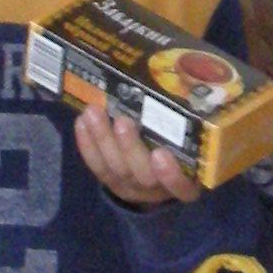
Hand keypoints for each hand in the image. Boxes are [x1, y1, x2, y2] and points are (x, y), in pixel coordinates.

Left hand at [74, 101, 199, 208]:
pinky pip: (97, 166)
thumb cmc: (182, 151)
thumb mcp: (191, 146)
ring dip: (103, 138)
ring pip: (115, 168)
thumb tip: (183, 81)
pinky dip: (87, 144)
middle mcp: (157, 190)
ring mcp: (131, 187)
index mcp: (186, 184)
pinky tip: (81, 122)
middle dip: (130, 147)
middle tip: (122, 120)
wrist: (158, 181)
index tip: (160, 153)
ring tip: (93, 112)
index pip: (181, 186)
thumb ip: (188, 126)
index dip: (170, 174)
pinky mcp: (110, 182)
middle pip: (143, 175)